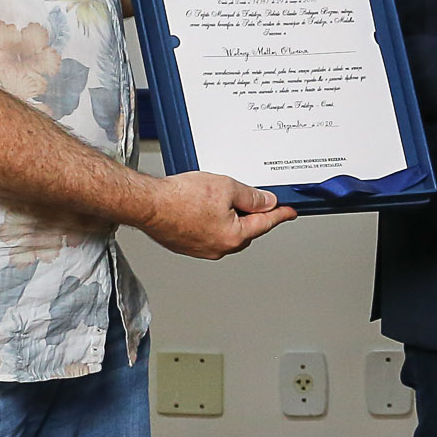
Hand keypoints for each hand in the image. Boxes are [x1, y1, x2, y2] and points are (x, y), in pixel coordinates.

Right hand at [141, 171, 295, 257]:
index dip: (280, 214)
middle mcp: (219, 248)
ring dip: (227, 216)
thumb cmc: (179, 198)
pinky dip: (210, 220)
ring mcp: (202, 249)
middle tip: (242, 195)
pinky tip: (199, 206)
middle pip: (246, 229)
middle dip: (249, 213)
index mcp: (234, 236)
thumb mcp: (226, 187)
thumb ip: (251, 196)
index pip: (265, 223)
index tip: (289, 212)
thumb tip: (265, 202)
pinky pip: (208, 232)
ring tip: (211, 197)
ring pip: (226, 231)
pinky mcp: (187, 245)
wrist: (147, 204)